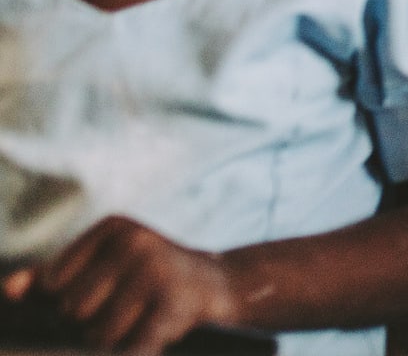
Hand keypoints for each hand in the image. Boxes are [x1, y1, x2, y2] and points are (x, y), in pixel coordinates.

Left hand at [3, 216, 237, 352]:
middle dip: (91, 323)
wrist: (221, 283)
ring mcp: (158, 273)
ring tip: (139, 323)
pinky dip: (136, 352)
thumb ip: (55, 276)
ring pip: (98, 334)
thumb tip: (9, 290)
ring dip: (114, 341)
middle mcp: (136, 243)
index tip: (101, 296)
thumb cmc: (149, 277)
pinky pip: (133, 348)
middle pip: (74, 310)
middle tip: (123, 312)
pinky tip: (149, 341)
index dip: (69, 302)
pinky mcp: (176, 305)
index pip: (54, 283)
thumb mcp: (105, 264)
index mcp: (114, 228)